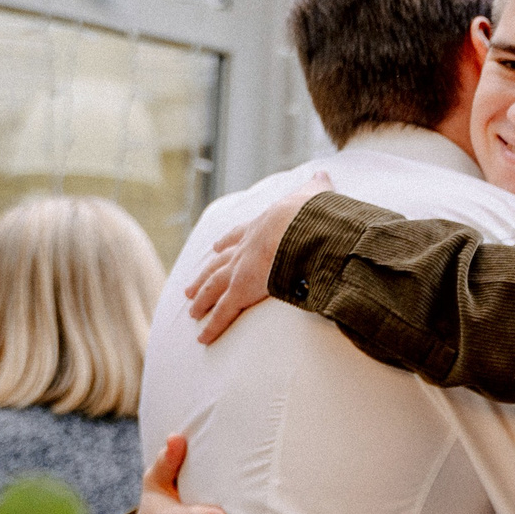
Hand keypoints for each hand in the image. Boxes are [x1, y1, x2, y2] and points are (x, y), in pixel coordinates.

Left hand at [187, 174, 332, 344]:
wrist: (301, 227)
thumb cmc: (311, 213)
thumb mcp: (314, 196)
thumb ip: (317, 188)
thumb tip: (323, 174)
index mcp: (261, 227)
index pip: (238, 235)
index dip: (227, 242)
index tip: (216, 248)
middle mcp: (244, 249)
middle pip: (218, 264)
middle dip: (205, 275)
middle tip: (191, 287)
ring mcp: (240, 270)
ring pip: (214, 287)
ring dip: (202, 300)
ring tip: (191, 311)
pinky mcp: (240, 291)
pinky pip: (224, 313)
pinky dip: (213, 327)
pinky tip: (204, 339)